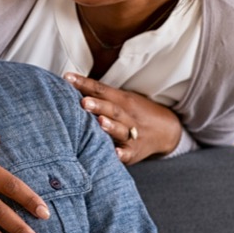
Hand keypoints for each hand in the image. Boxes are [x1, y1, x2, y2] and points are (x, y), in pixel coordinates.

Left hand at [65, 73, 182, 164]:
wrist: (166, 131)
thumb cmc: (133, 113)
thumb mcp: (121, 99)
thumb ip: (98, 94)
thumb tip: (68, 83)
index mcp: (121, 100)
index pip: (101, 90)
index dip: (84, 84)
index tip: (67, 78)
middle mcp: (127, 115)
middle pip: (112, 109)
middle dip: (98, 105)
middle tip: (83, 102)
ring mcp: (132, 134)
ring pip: (121, 129)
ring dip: (110, 126)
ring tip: (100, 122)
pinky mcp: (134, 152)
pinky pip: (128, 153)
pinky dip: (122, 153)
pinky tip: (115, 153)